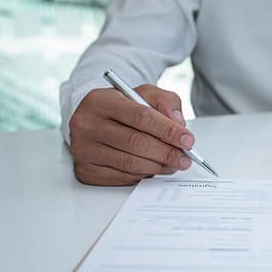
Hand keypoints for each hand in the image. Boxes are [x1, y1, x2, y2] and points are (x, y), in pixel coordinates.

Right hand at [69, 84, 193, 185]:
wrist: (94, 120)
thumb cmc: (122, 107)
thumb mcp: (144, 94)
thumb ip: (165, 102)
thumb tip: (178, 123)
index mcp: (101, 101)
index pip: (141, 116)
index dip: (168, 130)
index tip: (188, 140)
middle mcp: (87, 124)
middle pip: (136, 143)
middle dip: (167, 152)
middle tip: (186, 158)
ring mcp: (83, 149)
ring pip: (130, 163)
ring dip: (158, 166)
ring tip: (174, 164)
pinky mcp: (85, 170)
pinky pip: (122, 177)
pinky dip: (143, 175)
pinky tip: (154, 168)